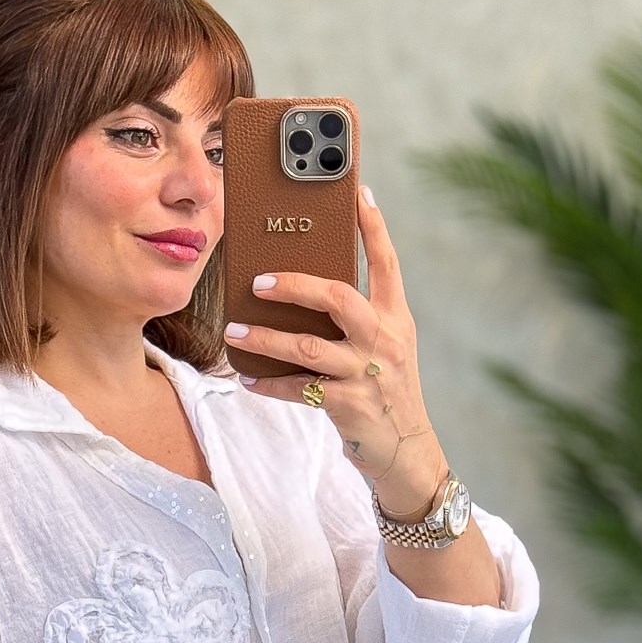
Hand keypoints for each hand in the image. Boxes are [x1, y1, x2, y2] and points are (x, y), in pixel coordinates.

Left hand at [225, 185, 444, 505]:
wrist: (407, 451)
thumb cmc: (385, 391)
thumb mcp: (385, 347)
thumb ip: (357, 318)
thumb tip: (304, 288)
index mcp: (395, 318)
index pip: (387, 263)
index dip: (373, 226)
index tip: (358, 191)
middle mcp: (384, 339)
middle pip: (337, 297)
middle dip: (294, 284)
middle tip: (257, 281)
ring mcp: (367, 373)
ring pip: (307, 346)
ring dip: (265, 339)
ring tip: (234, 332)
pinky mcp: (349, 405)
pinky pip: (299, 389)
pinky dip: (269, 384)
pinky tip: (247, 379)